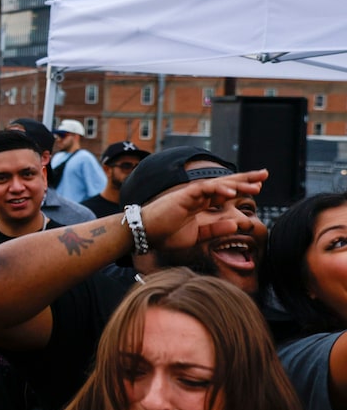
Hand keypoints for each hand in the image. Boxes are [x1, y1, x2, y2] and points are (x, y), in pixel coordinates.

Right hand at [139, 168, 266, 245]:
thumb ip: (216, 229)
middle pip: (226, 183)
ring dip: (237, 184)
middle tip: (265, 174)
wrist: (144, 234)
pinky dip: (218, 189)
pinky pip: (204, 189)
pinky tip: (232, 191)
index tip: (260, 186)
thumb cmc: (165, 235)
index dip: (241, 188)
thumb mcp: (197, 235)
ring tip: (256, 185)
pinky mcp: (183, 196)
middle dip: (246, 179)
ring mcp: (191, 194)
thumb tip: (236, 224)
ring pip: (218, 184)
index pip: (224, 193)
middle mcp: (198, 196)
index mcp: (201, 204)